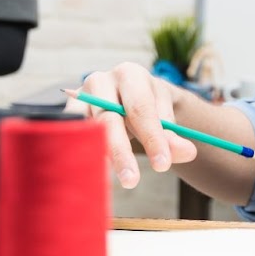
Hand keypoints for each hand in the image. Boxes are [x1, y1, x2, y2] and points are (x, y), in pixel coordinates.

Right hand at [76, 62, 199, 188]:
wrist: (125, 95)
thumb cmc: (146, 106)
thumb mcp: (164, 116)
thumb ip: (173, 137)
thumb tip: (188, 153)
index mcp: (130, 74)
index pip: (141, 109)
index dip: (152, 137)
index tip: (162, 165)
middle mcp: (100, 81)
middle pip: (109, 119)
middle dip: (121, 152)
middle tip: (132, 181)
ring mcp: (79, 97)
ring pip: (88, 129)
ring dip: (99, 156)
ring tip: (110, 180)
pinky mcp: (66, 113)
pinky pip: (71, 136)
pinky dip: (82, 155)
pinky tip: (93, 174)